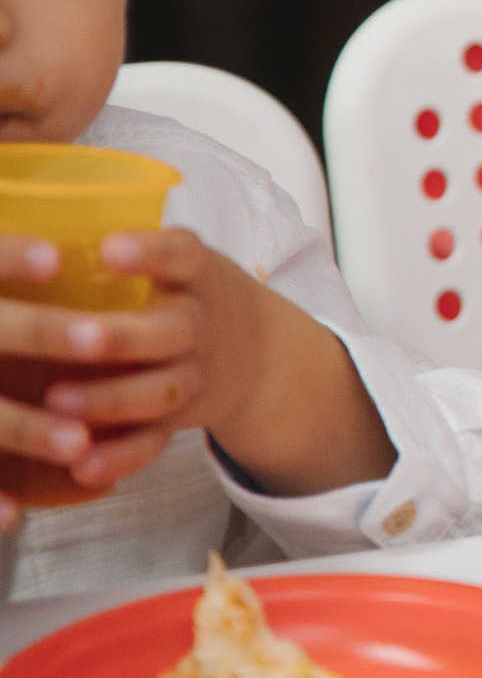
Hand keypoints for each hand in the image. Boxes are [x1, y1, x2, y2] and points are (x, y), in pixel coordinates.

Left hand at [0, 229, 269, 502]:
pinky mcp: (181, 417)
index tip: (110, 247)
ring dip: (112, 400)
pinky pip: (155, 441)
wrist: (259, 353)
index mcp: (195, 274)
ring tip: (59, 405)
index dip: (149, 252)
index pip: (180, 255)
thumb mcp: (177, 260)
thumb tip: (27, 211)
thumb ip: (128, 248)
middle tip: (79, 338)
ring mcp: (194, 373)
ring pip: (160, 390)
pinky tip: (84, 466)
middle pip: (172, 330)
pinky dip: (122, 457)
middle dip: (126, 336)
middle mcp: (200, 323)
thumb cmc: (187, 294)